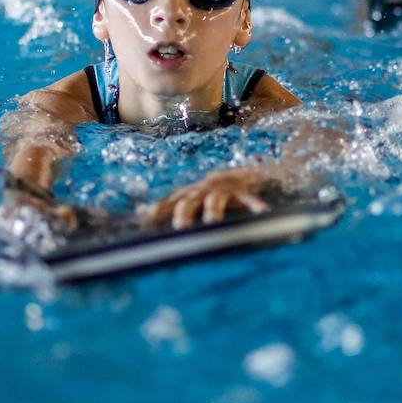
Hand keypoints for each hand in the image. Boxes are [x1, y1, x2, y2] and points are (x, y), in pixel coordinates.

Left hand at [139, 167, 271, 229]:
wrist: (237, 173)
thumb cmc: (207, 192)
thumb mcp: (186, 197)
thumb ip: (166, 206)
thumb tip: (139, 213)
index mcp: (187, 194)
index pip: (168, 204)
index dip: (157, 213)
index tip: (147, 226)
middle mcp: (201, 191)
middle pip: (189, 202)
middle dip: (184, 214)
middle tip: (180, 229)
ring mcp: (222, 191)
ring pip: (216, 200)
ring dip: (213, 211)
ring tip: (212, 223)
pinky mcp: (242, 192)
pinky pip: (249, 200)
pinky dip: (255, 206)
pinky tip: (262, 213)